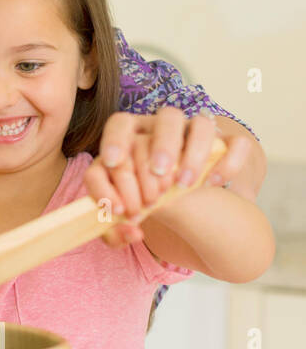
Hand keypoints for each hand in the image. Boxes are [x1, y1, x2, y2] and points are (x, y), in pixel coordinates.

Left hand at [85, 107, 245, 247]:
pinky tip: (212, 184)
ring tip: (184, 185)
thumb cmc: (142, 201)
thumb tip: (131, 231)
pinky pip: (236, 144)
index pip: (121, 123)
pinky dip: (228, 162)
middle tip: (159, 175)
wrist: (181, 199)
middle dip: (162, 146)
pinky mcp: (225, 146)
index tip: (112, 163)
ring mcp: (198, 136)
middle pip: (167, 117)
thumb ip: (118, 226)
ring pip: (203, 124)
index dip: (114, 141)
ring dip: (194, 153)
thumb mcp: (125, 212)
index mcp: (135, 136)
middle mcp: (168, 129)